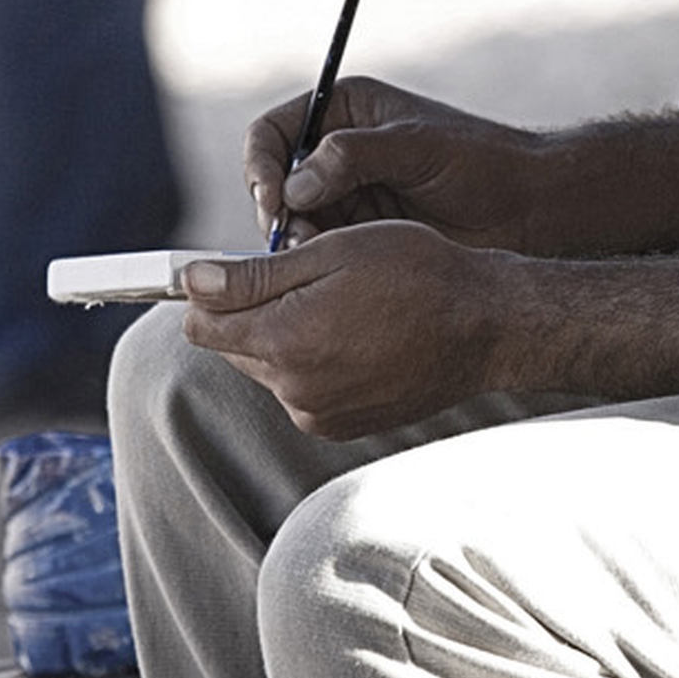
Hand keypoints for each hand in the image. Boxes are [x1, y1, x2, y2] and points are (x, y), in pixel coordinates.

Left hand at [181, 220, 508, 438]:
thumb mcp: (332, 253)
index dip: (212, 288)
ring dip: (285, 337)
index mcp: (284, 340)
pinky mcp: (340, 425)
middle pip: (231, 346)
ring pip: (267, 367)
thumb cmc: (419, 274)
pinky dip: (314, 362)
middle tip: (306, 277)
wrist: (486, 327)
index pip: (200, 322)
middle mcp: (294, 389)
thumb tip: (192, 280)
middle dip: (252, 311)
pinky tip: (355, 335)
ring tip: (341, 306)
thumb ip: (254, 274)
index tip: (232, 269)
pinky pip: (301, 389)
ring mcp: (318, 413)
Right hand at [246, 78, 541, 252]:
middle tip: (295, 239)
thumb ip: (353, 156)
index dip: (261, 164)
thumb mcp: (416, 147)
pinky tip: (333, 271)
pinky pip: (320, 248)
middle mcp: (336, 150)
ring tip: (316, 256)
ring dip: (295, 241)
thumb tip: (294, 186)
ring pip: (292, 222)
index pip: (273, 132)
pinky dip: (317, 261)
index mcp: (344, 110)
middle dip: (276, 212)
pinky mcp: (360, 233)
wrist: (529, 208)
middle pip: (273, 182)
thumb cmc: (480, 162)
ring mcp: (346, 194)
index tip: (271, 198)